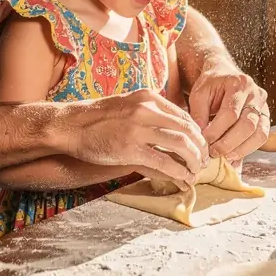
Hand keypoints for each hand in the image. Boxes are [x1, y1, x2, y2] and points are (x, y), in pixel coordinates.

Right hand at [60, 90, 207, 189]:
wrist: (70, 125)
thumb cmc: (97, 117)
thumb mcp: (127, 103)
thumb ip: (149, 111)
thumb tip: (171, 126)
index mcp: (148, 97)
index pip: (184, 115)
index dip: (197, 133)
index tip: (201, 146)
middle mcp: (146, 109)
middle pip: (187, 129)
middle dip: (200, 148)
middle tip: (204, 161)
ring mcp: (138, 128)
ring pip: (181, 144)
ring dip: (194, 160)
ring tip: (196, 171)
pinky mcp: (130, 148)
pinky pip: (164, 161)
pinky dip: (178, 171)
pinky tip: (183, 178)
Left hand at [188, 56, 269, 163]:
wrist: (224, 74)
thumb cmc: (210, 85)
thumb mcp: (199, 94)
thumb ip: (198, 114)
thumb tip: (202, 139)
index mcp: (238, 83)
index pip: (230, 113)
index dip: (217, 131)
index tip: (204, 142)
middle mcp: (255, 93)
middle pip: (247, 125)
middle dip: (229, 143)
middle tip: (213, 153)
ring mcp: (263, 105)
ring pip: (258, 133)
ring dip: (240, 149)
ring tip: (223, 157)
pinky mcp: (266, 117)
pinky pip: (262, 136)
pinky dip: (248, 149)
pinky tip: (233, 156)